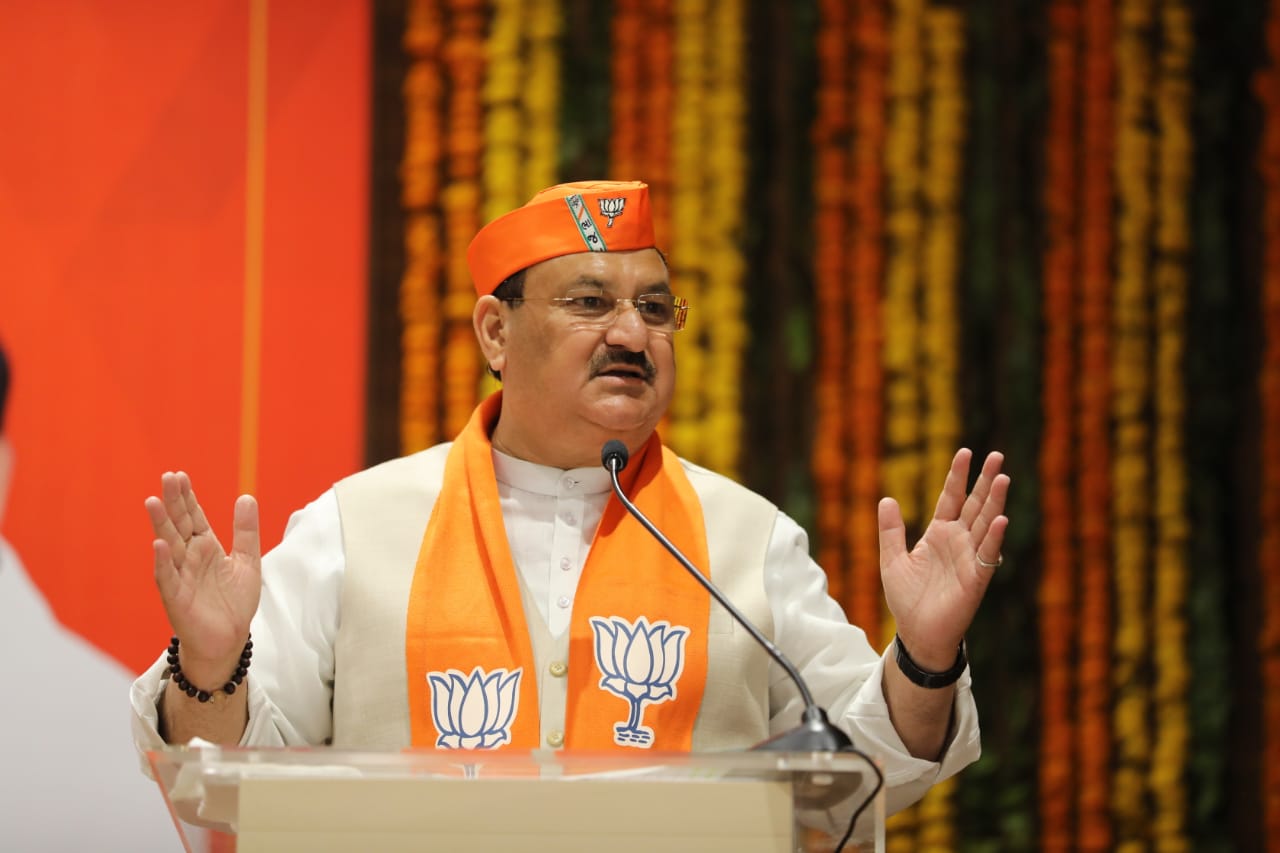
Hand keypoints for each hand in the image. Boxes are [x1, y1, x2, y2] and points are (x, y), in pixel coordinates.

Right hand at [145, 472, 260, 687]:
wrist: (229, 639)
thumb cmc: (234, 602)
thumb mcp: (247, 561)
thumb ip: (246, 531)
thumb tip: (246, 496)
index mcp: (206, 547)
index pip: (194, 517)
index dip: (188, 497)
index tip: (180, 475)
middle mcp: (189, 558)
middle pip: (179, 525)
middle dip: (174, 502)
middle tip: (167, 477)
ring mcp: (181, 576)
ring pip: (168, 546)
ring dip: (161, 525)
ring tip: (154, 501)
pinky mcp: (177, 598)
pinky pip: (168, 578)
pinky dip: (163, 562)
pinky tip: (159, 545)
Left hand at [878, 449, 1008, 669]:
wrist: (916, 632)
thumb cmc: (906, 598)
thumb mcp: (892, 559)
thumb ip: (890, 530)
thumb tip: (886, 498)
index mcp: (939, 534)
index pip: (951, 498)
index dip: (958, 476)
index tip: (965, 452)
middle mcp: (958, 541)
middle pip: (974, 505)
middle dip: (985, 481)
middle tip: (997, 455)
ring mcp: (969, 558)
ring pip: (984, 524)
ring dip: (994, 502)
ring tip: (1003, 478)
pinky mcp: (976, 579)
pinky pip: (987, 555)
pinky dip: (993, 538)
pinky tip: (1000, 519)